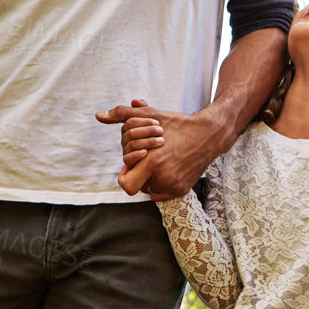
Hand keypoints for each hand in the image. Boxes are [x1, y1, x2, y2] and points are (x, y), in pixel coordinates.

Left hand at [96, 100, 223, 199]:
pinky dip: (161, 183)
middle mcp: (163, 177)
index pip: (126, 183)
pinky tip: (168, 168)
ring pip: (149, 188)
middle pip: (136, 187)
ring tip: (160, 162)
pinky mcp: (182, 190)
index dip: (126, 173)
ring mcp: (173, 185)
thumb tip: (99, 115)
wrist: (209, 135)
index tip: (133, 163)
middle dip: (137, 175)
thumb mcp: (150, 116)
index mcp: (152, 161)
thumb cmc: (178, 124)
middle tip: (146, 162)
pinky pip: (161, 193)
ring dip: (150, 178)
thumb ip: (122, 116)